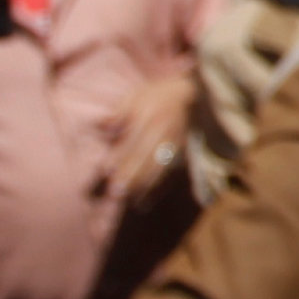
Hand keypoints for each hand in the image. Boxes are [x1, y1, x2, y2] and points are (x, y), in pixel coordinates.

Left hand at [95, 70, 196, 203]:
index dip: (122, 155)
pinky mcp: (184, 156)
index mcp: (151, 117)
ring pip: (160, 168)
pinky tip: (146, 203)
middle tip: (116, 193)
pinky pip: (171, 175)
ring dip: (145, 186)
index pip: (134, 139)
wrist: (196, 95)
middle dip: (132, 176)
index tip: (106, 171)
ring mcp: (177, 146)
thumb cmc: (160, 95)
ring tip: (131, 202)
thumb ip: (120, 112)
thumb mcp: (138, 95)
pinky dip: (158, 190)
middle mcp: (165, 133)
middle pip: (147, 157)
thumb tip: (102, 126)